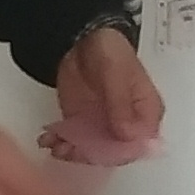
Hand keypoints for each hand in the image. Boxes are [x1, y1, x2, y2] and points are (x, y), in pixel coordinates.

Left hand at [41, 25, 165, 164]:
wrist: (82, 39)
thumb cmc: (110, 51)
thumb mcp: (116, 73)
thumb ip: (121, 104)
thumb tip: (129, 136)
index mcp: (146, 113)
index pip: (140, 144)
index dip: (121, 153)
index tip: (99, 151)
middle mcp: (128, 125)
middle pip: (114, 153)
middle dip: (92, 156)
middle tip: (71, 150)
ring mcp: (104, 127)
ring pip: (92, 151)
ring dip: (74, 153)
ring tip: (56, 145)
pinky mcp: (84, 125)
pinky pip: (76, 142)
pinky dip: (62, 144)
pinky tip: (49, 140)